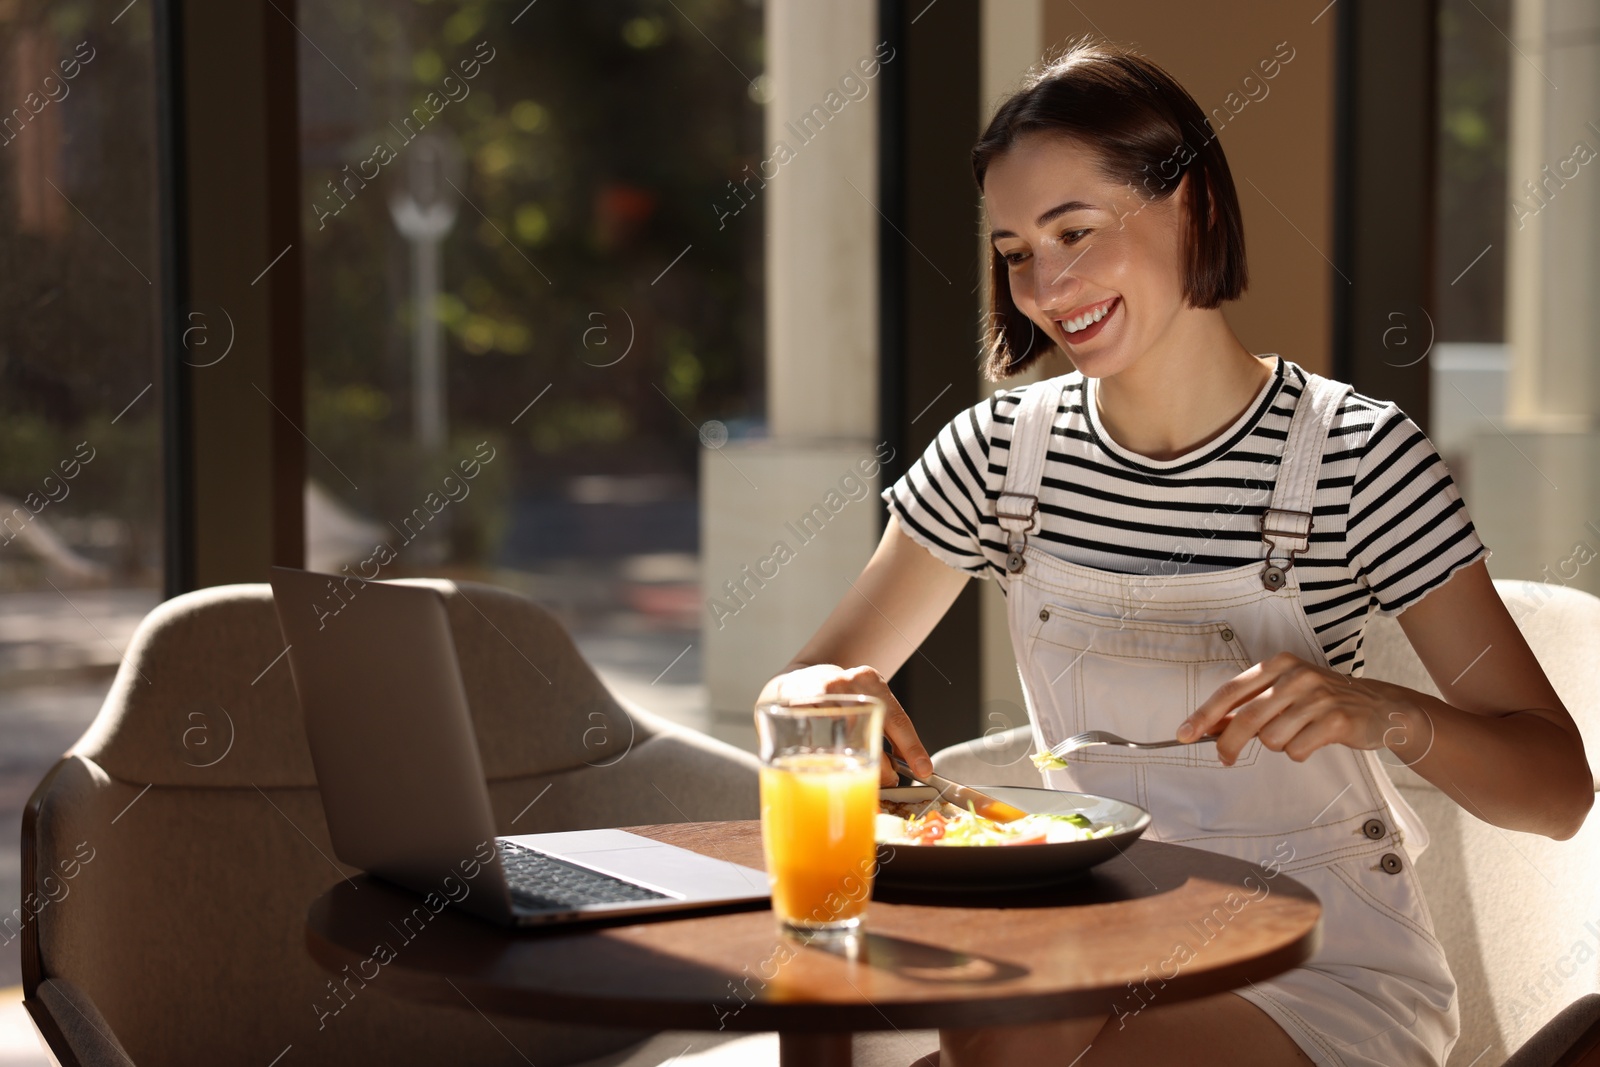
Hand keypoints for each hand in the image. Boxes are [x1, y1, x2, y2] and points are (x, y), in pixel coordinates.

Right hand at [775, 664, 932, 785]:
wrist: (799, 680)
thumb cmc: (839, 700)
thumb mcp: (867, 703)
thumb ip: (884, 732)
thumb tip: (899, 772)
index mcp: (870, 681)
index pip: (897, 719)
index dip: (912, 748)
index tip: (924, 770)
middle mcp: (845, 682)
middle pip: (869, 733)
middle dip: (882, 766)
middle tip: (888, 781)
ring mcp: (816, 694)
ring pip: (840, 743)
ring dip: (850, 767)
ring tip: (854, 778)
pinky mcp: (792, 706)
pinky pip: (811, 743)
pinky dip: (819, 760)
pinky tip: (821, 764)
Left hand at [1177, 652, 1423, 765]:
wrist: (1380, 707)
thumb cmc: (1323, 700)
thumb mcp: (1285, 693)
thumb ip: (1249, 706)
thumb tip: (1209, 726)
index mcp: (1278, 664)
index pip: (1230, 691)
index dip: (1204, 714)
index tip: (1184, 733)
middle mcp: (1296, 676)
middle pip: (1246, 719)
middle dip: (1229, 744)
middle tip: (1224, 758)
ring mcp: (1318, 697)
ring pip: (1272, 739)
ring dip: (1278, 745)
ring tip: (1296, 735)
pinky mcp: (1336, 720)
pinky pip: (1297, 749)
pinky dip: (1299, 752)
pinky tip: (1313, 741)